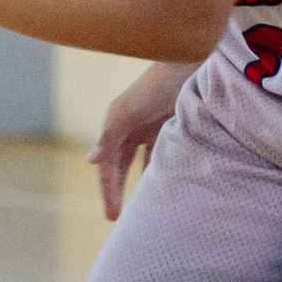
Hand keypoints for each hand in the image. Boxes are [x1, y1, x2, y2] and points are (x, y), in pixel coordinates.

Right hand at [91, 59, 193, 220]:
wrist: (190, 65)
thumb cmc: (156, 87)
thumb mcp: (127, 113)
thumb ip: (109, 137)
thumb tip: (91, 160)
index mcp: (115, 124)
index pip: (108, 165)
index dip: (108, 189)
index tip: (112, 215)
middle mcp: (131, 128)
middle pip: (120, 166)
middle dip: (116, 190)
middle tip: (117, 217)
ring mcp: (152, 128)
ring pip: (141, 162)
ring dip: (139, 182)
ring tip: (142, 205)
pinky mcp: (173, 126)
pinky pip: (163, 154)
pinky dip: (161, 168)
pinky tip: (165, 183)